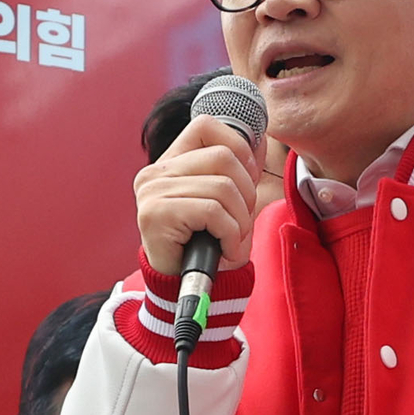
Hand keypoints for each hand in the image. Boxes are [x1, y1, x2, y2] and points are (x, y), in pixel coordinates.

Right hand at [133, 114, 277, 279]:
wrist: (184, 289)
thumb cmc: (207, 245)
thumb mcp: (228, 201)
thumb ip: (239, 170)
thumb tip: (261, 138)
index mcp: (170, 162)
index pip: (205, 126)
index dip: (238, 147)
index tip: (247, 179)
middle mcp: (155, 172)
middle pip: (223, 158)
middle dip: (246, 192)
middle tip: (241, 221)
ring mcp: (152, 192)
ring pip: (222, 187)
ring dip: (240, 220)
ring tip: (232, 239)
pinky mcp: (156, 214)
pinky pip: (213, 212)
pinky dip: (230, 235)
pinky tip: (226, 250)